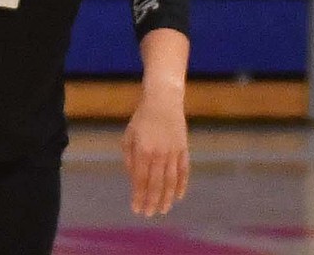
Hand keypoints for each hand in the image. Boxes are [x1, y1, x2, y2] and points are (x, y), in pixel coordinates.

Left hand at [121, 93, 188, 215]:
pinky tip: (179, 195)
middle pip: (156, 183)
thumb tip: (134, 179)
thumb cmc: (142, 118)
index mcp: (143, 151)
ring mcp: (173, 150)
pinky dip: (182, 183)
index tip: (137, 209)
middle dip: (152, 201)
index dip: (139, 196)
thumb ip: (130, 160)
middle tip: (150, 214)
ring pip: (171, 179)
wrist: (164, 100)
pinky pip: (184, 169)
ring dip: (167, 196)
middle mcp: (159, 153)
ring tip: (164, 209)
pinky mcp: (184, 147)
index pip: (141, 180)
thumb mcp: (128, 137)